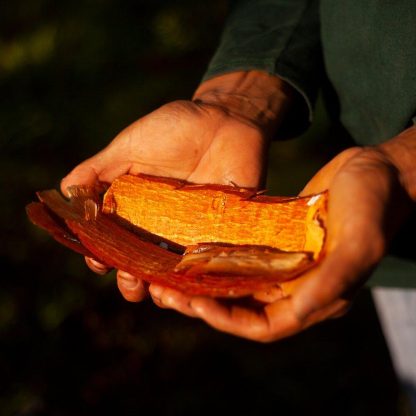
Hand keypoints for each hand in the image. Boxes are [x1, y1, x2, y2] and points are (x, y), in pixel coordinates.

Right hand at [61, 71, 293, 301]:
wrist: (225, 118)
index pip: (112, 242)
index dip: (102, 256)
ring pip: (174, 273)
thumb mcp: (131, 145)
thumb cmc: (175, 128)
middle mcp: (161, 226)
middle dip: (132, 281)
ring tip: (162, 293)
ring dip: (166, 290)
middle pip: (142, 265)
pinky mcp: (221, 232)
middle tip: (132, 281)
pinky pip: (210, 264)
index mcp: (134, 208)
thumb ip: (99, 169)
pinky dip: (201, 281)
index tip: (99, 262)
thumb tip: (63, 192)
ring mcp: (191, 232)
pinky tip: (194, 288)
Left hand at [146, 128, 414, 340]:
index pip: (263, 326)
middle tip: (168, 292)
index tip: (195, 304)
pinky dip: (219, 255)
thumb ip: (332, 279)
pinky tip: (194, 245)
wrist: (379, 170)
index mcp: (317, 298)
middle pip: (243, 306)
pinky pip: (243, 254)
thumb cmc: (377, 205)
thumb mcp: (359, 242)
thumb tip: (297, 312)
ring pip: (238, 281)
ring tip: (171, 273)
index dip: (227, 320)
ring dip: (206, 280)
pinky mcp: (278, 240)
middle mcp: (298, 286)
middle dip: (205, 302)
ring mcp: (286, 263)